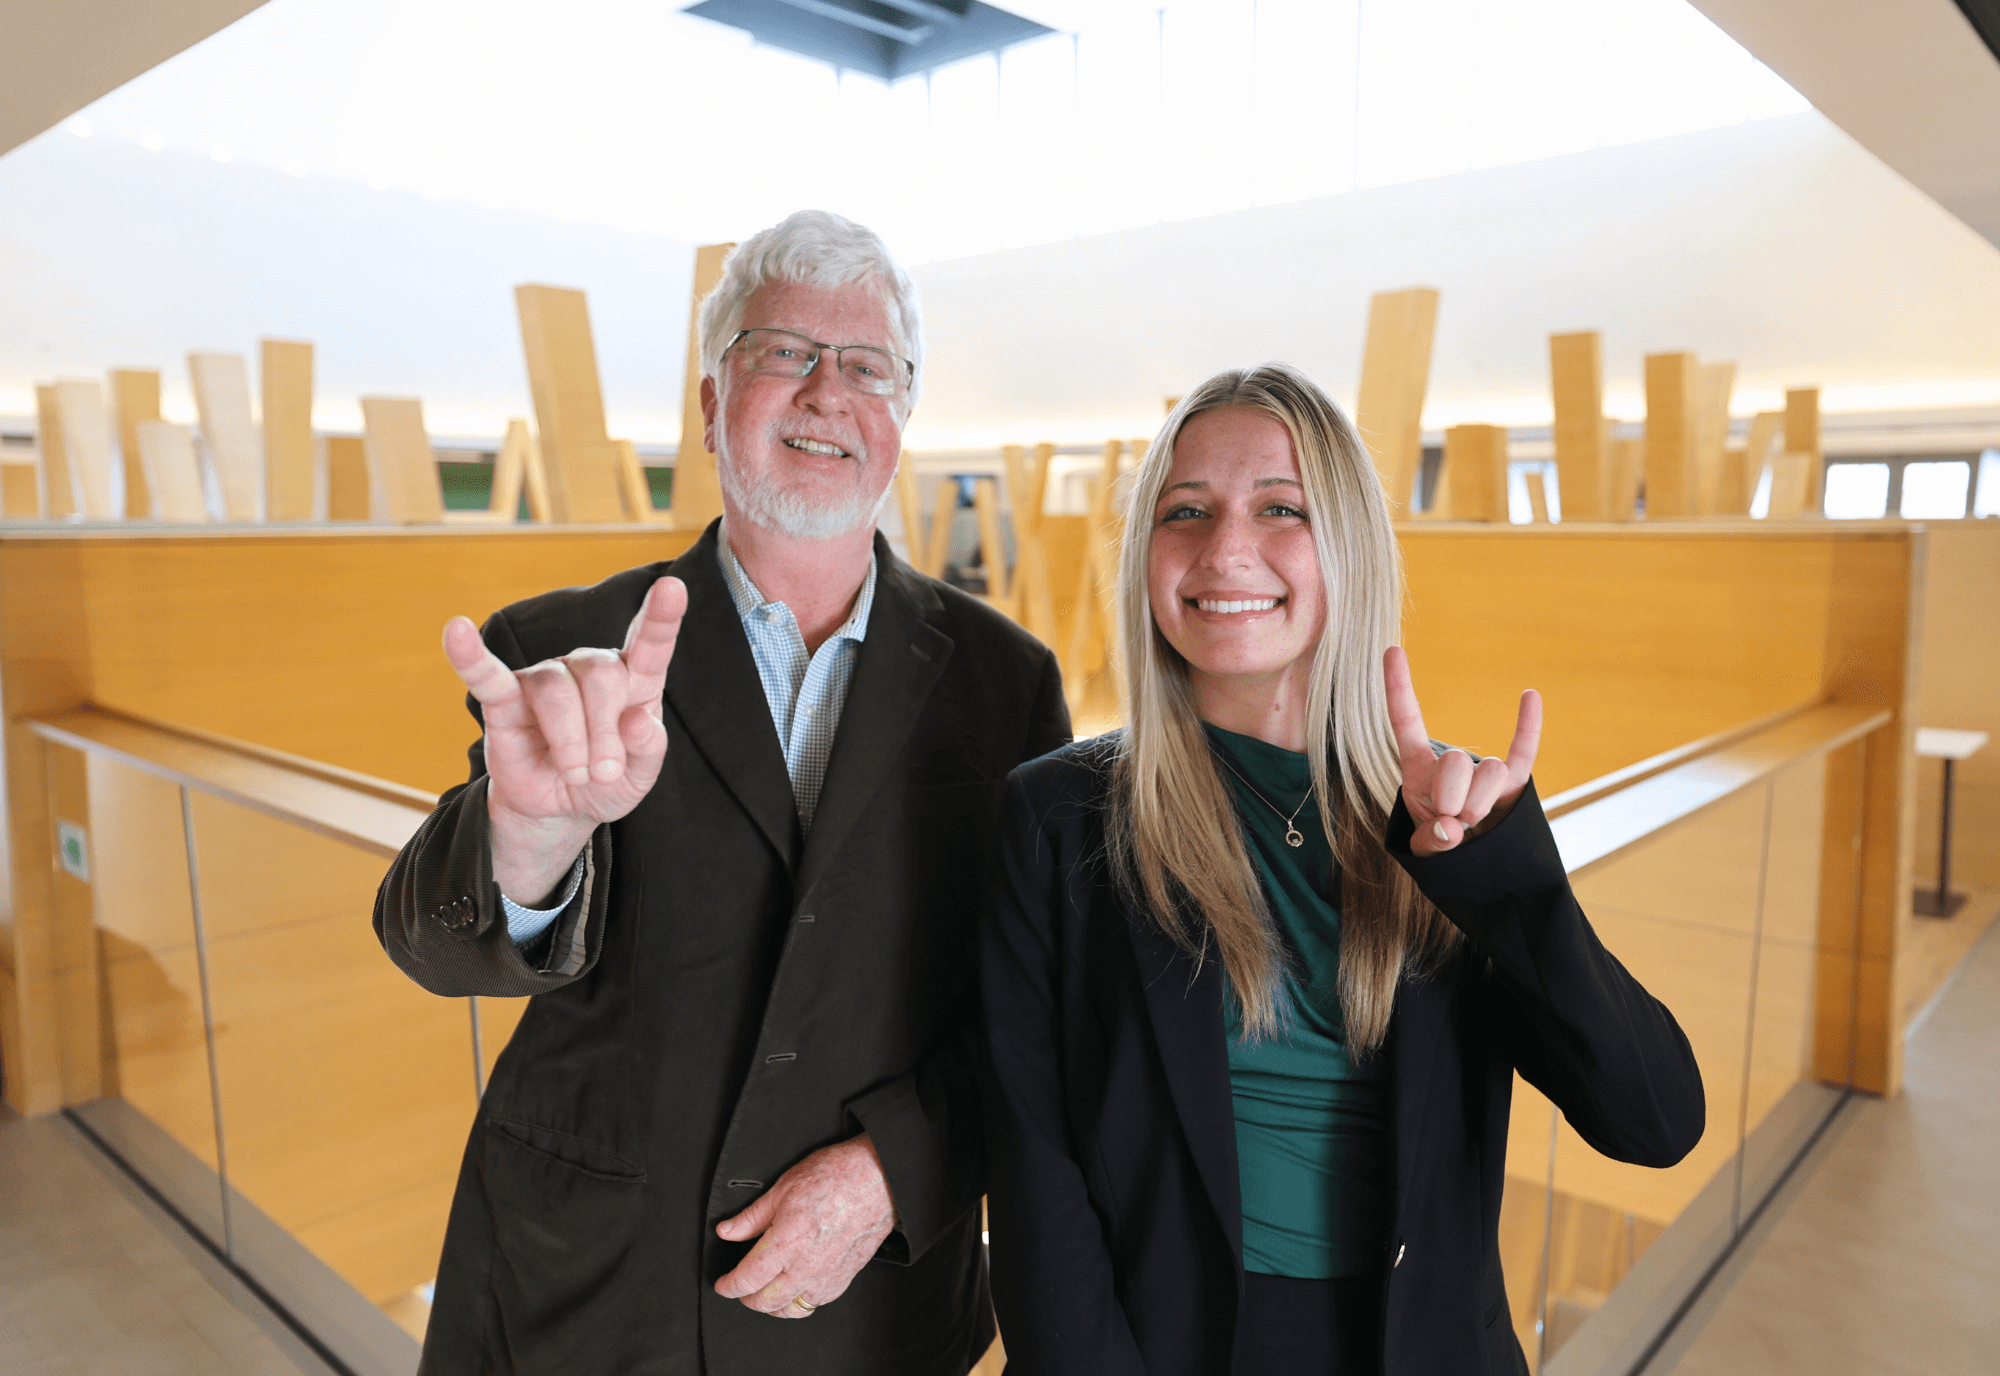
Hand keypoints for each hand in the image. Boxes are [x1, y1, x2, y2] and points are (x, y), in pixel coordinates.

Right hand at [442, 576, 686, 900]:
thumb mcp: (641, 776)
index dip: (662, 615)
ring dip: (571, 741)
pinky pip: (487, 674)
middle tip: (604, 774)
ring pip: (556, 690)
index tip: (673, 587)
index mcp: (633, 678)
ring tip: (576, 774)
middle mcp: (588, 667)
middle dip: (605, 734)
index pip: (650, 641)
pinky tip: (456, 630)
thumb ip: (649, 747)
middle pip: (600, 675)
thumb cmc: (606, 782)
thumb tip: (636, 719)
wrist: (559, 810)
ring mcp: (546, 679)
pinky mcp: (505, 700)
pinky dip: (471, 656)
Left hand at [713, 1133, 898, 1319]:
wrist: (878, 1178)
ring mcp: (826, 1276)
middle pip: (764, 1302)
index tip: (722, 1284)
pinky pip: (815, 1302)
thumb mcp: (783, 1187)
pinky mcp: (843, 1278)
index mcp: (785, 1243)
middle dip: (746, 1298)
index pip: (746, 1280)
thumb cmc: (837, 1176)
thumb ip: (752, 1217)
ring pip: (790, 1309)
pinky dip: (799, 1301)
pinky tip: (795, 1287)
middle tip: (739, 1288)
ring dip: (772, 1306)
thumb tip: (727, 1231)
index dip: (728, 1286)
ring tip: (764, 1293)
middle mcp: (804, 1266)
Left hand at [1384, 646, 1540, 856]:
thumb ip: (1430, 842)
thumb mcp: (1424, 849)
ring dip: (1482, 806)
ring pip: (1490, 771)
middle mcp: (1450, 762)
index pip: (1406, 721)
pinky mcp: (1515, 782)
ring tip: (1475, 825)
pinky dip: (1528, 726)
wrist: (1474, 863)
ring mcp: (1484, 770)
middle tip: (1451, 823)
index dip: (1398, 687)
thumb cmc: (1440, 847)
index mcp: (1417, 769)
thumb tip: (1452, 830)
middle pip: (1456, 761)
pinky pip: (1524, 752)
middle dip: (1453, 800)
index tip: (1391, 649)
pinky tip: (1530, 696)